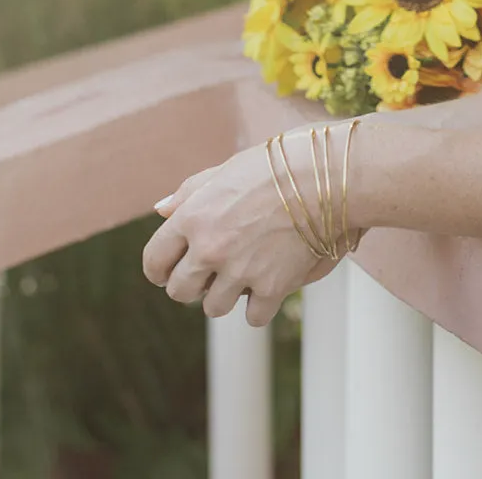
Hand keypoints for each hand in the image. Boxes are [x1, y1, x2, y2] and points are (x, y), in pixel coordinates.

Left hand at [142, 127, 356, 326]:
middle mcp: (210, 248)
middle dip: (193, 284)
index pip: (154, 261)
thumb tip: (160, 210)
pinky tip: (269, 285)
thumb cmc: (276, 165)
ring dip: (226, 295)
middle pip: (180, 292)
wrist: (327, 176)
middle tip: (211, 272)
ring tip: (245, 273)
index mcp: (193, 216)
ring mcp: (240, 270)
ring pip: (214, 309)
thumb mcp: (226, 170)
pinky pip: (254, 317)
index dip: (160, 269)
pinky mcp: (272, 287)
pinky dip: (261, 306)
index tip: (170, 270)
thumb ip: (189, 192)